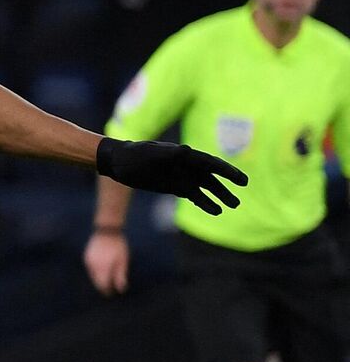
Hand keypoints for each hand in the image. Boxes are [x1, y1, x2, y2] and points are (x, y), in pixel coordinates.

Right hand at [83, 231, 129, 294]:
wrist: (107, 231)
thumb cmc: (118, 246)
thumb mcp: (123, 260)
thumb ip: (120, 275)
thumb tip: (120, 290)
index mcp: (103, 267)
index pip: (102, 285)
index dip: (106, 291)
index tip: (111, 294)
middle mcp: (93, 265)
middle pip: (96, 281)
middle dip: (102, 286)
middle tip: (109, 289)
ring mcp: (88, 261)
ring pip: (92, 276)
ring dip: (99, 279)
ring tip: (106, 280)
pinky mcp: (86, 257)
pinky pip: (90, 269)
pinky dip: (96, 272)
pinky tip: (102, 270)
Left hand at [96, 138, 245, 215]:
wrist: (118, 163)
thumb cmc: (133, 155)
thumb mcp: (149, 154)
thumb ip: (168, 154)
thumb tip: (187, 151)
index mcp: (184, 155)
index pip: (210, 163)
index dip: (227, 171)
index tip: (241, 180)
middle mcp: (186, 165)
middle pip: (211, 176)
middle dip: (227, 185)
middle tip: (241, 194)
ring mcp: (181, 176)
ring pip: (205, 187)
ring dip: (219, 196)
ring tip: (232, 206)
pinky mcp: (175, 186)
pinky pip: (194, 195)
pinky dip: (205, 203)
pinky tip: (215, 211)